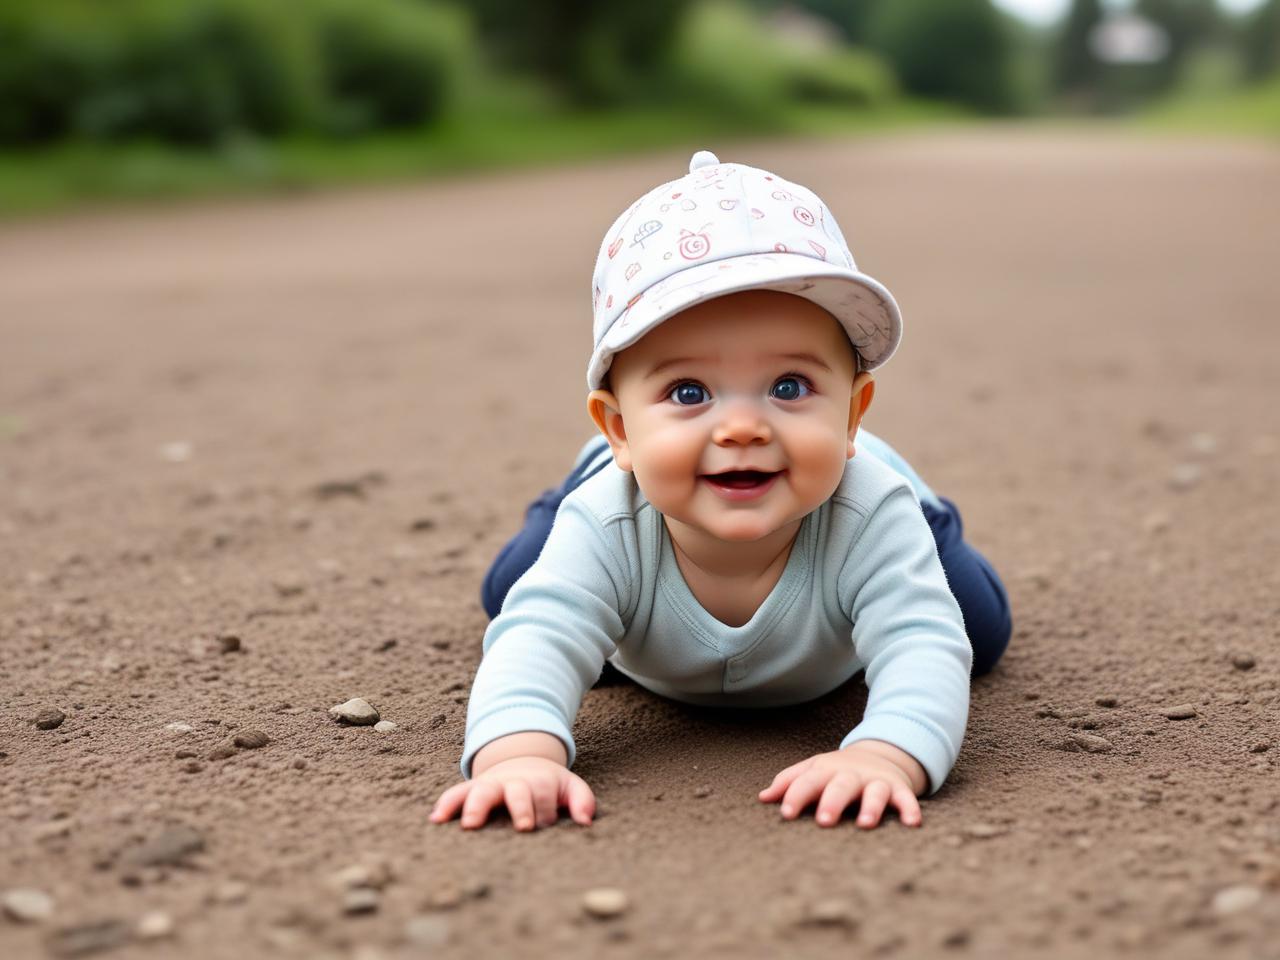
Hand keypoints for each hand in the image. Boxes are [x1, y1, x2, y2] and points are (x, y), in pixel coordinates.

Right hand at [429, 756, 595, 830]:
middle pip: (516, 790)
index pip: (545, 796)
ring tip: (469, 825)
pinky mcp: (471, 790)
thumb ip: (581, 800)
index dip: (547, 811)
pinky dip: (446, 804)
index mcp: (539, 782)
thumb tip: (585, 822)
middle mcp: (513, 781)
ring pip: (482, 792)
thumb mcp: (569, 786)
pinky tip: (436, 819)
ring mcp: (490, 785)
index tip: (546, 827)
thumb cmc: (548, 786)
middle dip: (521, 807)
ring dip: (476, 807)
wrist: (522, 763)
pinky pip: (456, 793)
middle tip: (524, 827)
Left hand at [758, 740, 925, 828]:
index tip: (785, 813)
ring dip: (870, 807)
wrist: (879, 754)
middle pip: (840, 785)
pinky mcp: (898, 788)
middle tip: (823, 821)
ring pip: (874, 792)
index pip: (808, 781)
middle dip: (832, 802)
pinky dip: (910, 808)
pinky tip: (912, 823)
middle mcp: (851, 775)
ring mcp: (876, 780)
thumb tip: (762, 798)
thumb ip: (789, 782)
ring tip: (865, 824)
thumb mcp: (813, 770)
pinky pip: (906, 798)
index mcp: (826, 770)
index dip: (796, 795)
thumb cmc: (837, 771)